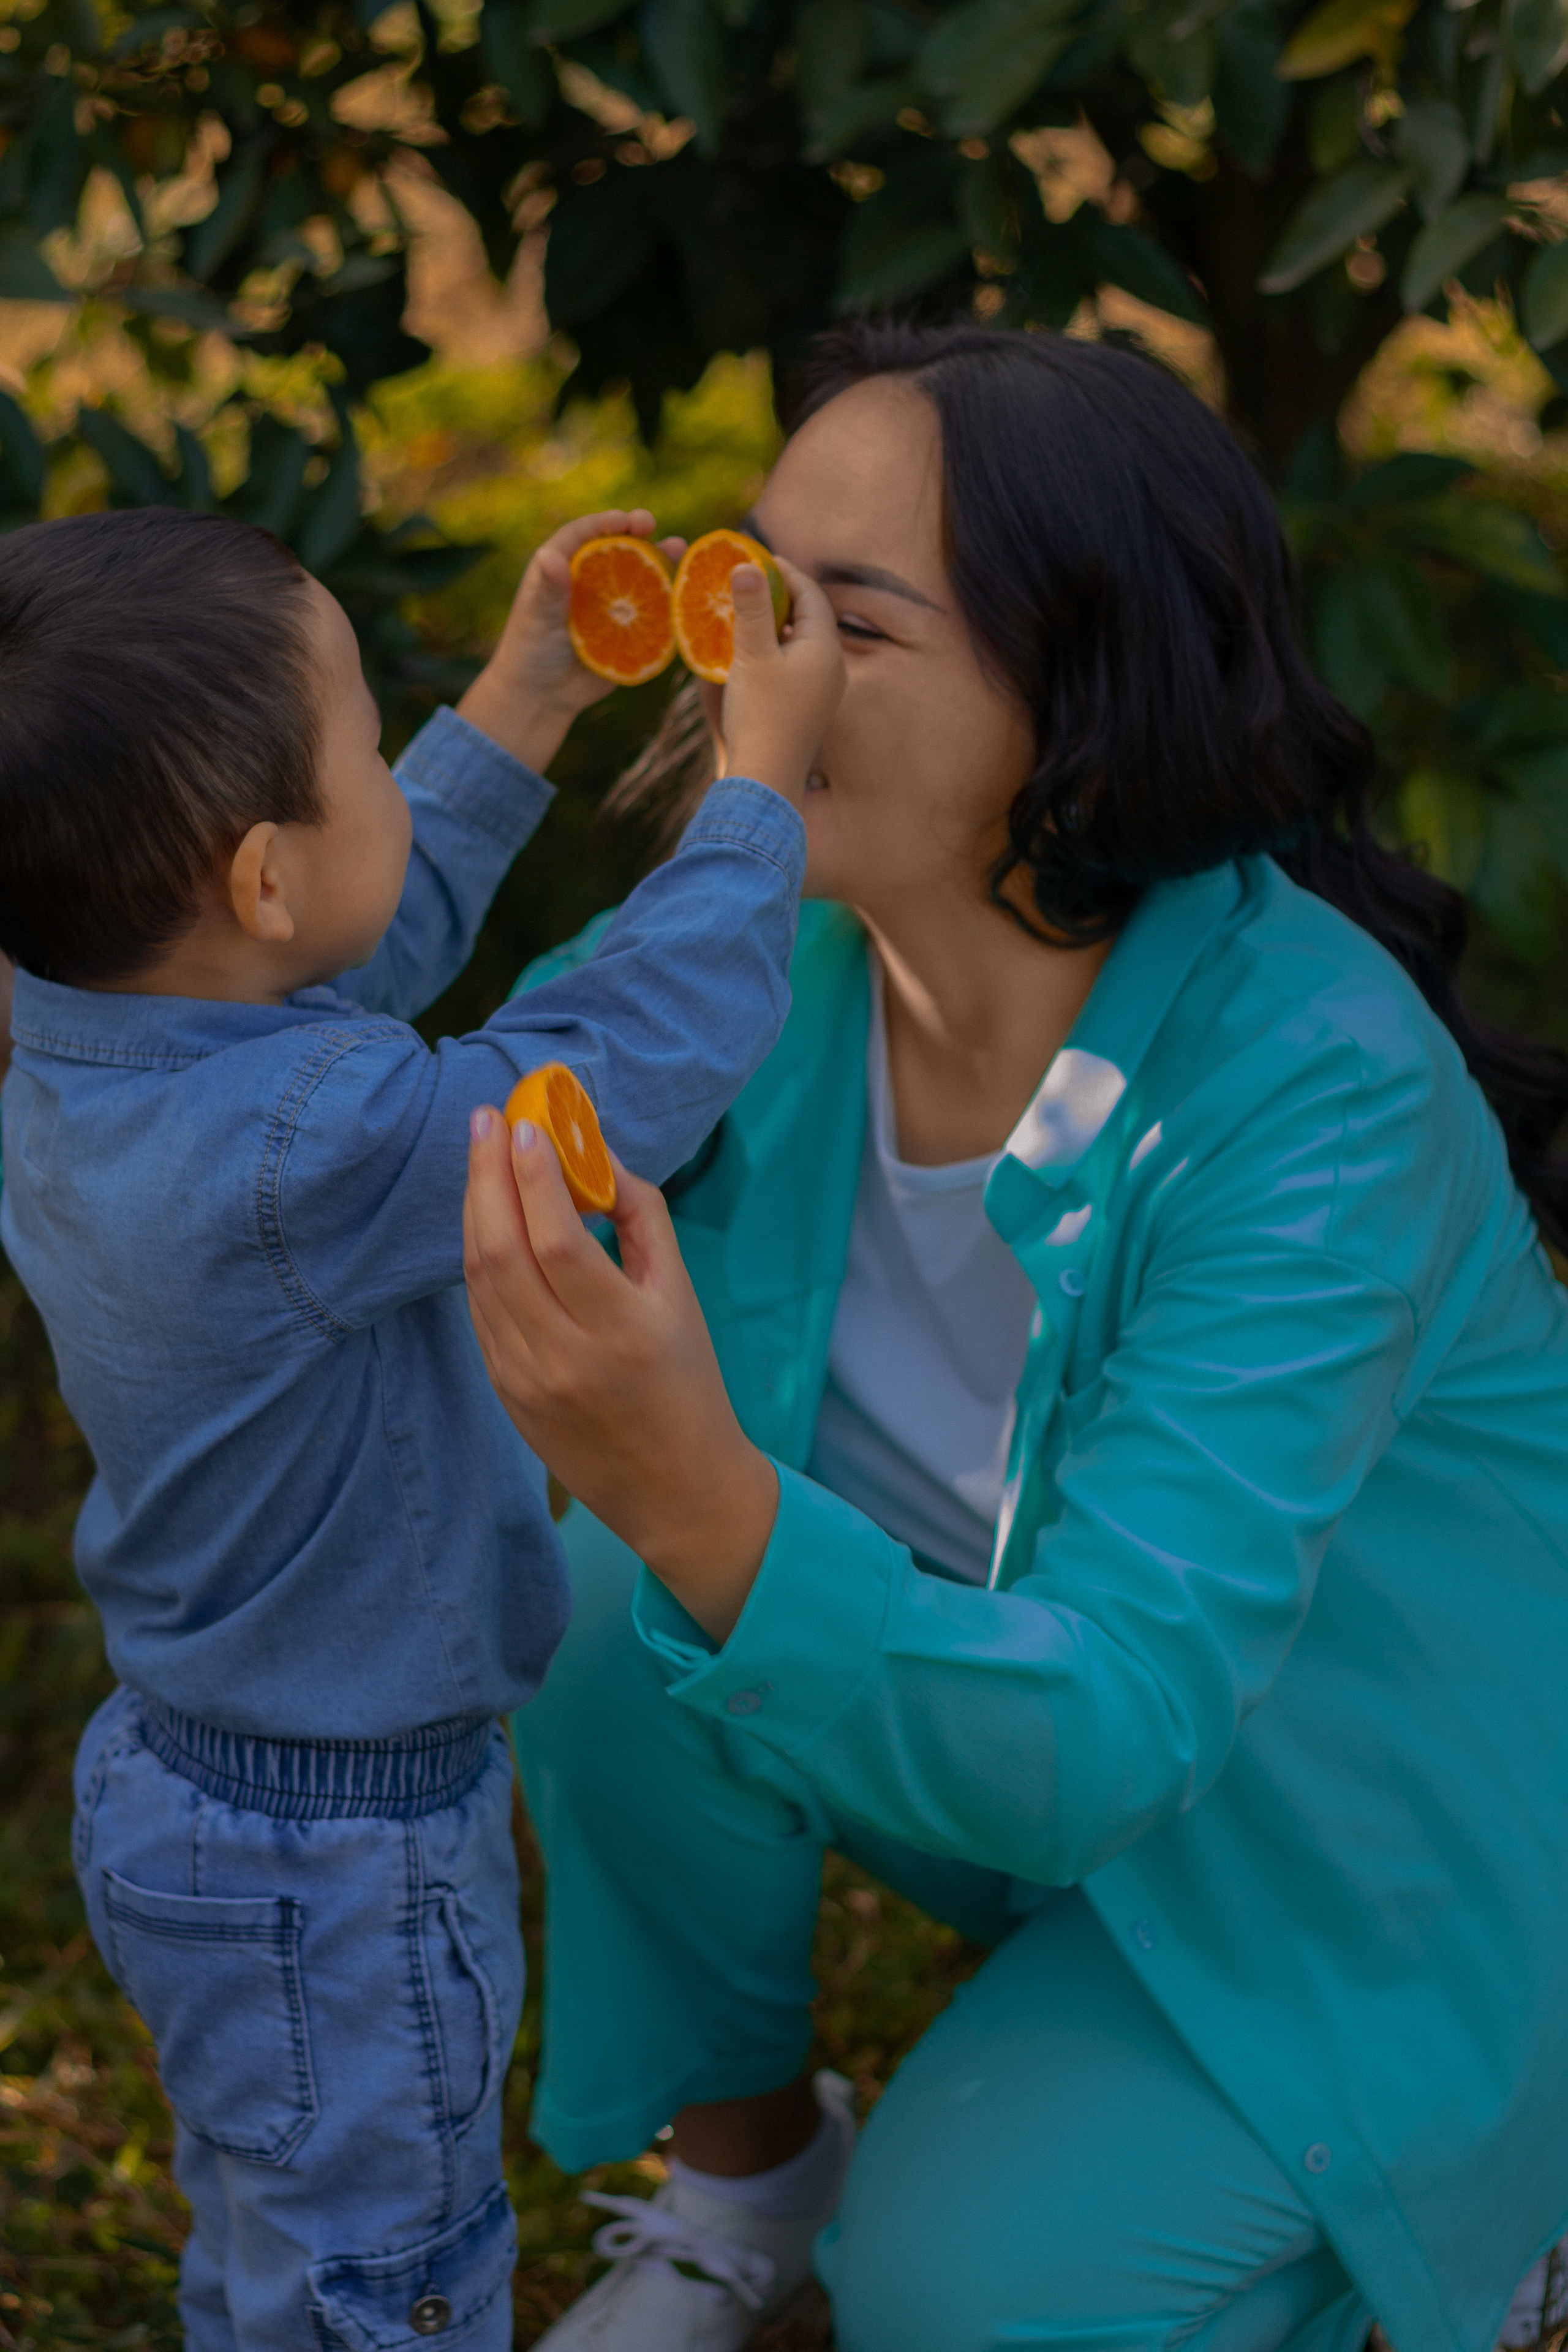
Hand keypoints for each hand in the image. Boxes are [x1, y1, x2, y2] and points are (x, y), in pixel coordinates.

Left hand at [457, 508, 685, 775]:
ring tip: (679, 549)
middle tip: (651, 524)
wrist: (545, 694)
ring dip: (661, 558)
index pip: (586, 533)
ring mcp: (613, 600)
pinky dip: (669, 598)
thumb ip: (548, 589)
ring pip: (641, 572)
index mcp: (564, 564)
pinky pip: (652, 608)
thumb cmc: (531, 650)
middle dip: (638, 532)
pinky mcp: (629, 625)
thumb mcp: (538, 617)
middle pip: (618, 545)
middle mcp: (591, 576)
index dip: (606, 522)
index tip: (624, 520)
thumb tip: (549, 556)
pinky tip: (687, 591)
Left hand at [463, 1106, 778, 1641]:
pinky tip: (487, 1218)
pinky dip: (480, 1256)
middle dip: (486, 1176)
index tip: (524, 1124)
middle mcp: (566, 1359)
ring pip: (480, 1279)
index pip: (559, 1242)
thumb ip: (642, 1219)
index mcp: (623, 1332)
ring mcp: (527, 1381)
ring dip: (475, 1209)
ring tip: (481, 1155)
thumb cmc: (689, 1382)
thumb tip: (595, 1154)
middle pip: (503, 1253)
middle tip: (484, 1120)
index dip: (533, 1178)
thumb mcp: (681, 1296)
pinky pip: (481, 1310)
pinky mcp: (505, 1393)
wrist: (676, 1488)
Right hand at [716, 556, 844, 807]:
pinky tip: (753, 652)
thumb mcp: (751, 655)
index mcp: (826, 649)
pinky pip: (798, 665)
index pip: (812, 595)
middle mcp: (833, 668)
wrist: (765, 779)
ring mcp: (824, 691)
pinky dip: (778, 649)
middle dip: (782, 596)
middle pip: (811, 617)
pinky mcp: (810, 708)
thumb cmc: (760, 714)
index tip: (759, 558)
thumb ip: (751, 608)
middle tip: (752, 581)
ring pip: (804, 642)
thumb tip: (746, 564)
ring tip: (748, 612)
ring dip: (779, 624)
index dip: (787, 572)